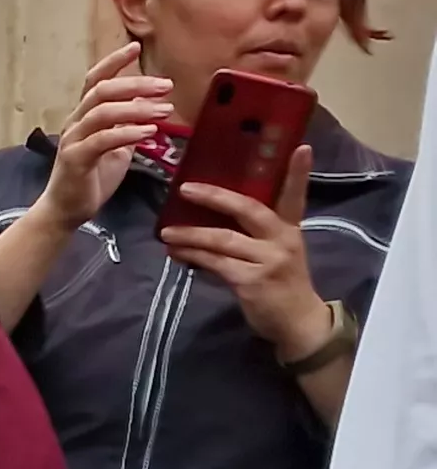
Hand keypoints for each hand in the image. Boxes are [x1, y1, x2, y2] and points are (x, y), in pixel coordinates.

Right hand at [37, 43, 179, 233]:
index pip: (96, 80)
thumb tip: (147, 103)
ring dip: (137, 108)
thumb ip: (128, 125)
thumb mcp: (117, 146)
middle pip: (102, 91)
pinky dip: (128, 133)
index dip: (114, 62)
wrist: (66, 210)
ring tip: (164, 111)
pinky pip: (102, 140)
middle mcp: (76, 122)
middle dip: (136, 84)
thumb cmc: (91, 178)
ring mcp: (74, 140)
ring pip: (102, 112)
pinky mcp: (76, 159)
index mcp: (84, 116)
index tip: (135, 47)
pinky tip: (149, 133)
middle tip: (166, 86)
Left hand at [158, 148, 331, 362]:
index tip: (301, 147)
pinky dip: (192, 256)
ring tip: (166, 231)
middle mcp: (282, 239)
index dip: (298, 172)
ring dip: (190, 234)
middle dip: (214, 197)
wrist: (297, 321)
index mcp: (290, 228)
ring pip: (222, 239)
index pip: (295, 195)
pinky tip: (175, 253)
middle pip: (248, 209)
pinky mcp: (251, 281)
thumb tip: (208, 218)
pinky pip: (215, 263)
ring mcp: (267, 260)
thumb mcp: (277, 252)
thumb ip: (253, 234)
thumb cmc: (282, 282)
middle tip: (185, 188)